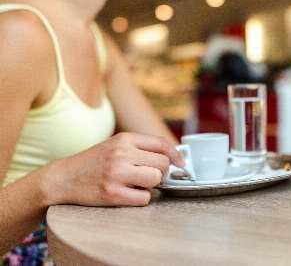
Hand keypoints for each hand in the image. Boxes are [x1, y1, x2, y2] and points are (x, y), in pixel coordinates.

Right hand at [42, 132, 184, 206]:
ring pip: (156, 180)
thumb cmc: (93, 162)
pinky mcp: (112, 194)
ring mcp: (116, 174)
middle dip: (160, 172)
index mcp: (124, 139)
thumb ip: (140, 147)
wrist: (63, 178)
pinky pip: (144, 198)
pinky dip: (140, 198)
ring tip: (136, 184)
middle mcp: (121, 154)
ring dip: (150, 185)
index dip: (175, 154)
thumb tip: (171, 156)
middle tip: (148, 176)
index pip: (161, 143)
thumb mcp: (115, 145)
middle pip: (162, 164)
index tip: (180, 162)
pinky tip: (127, 194)